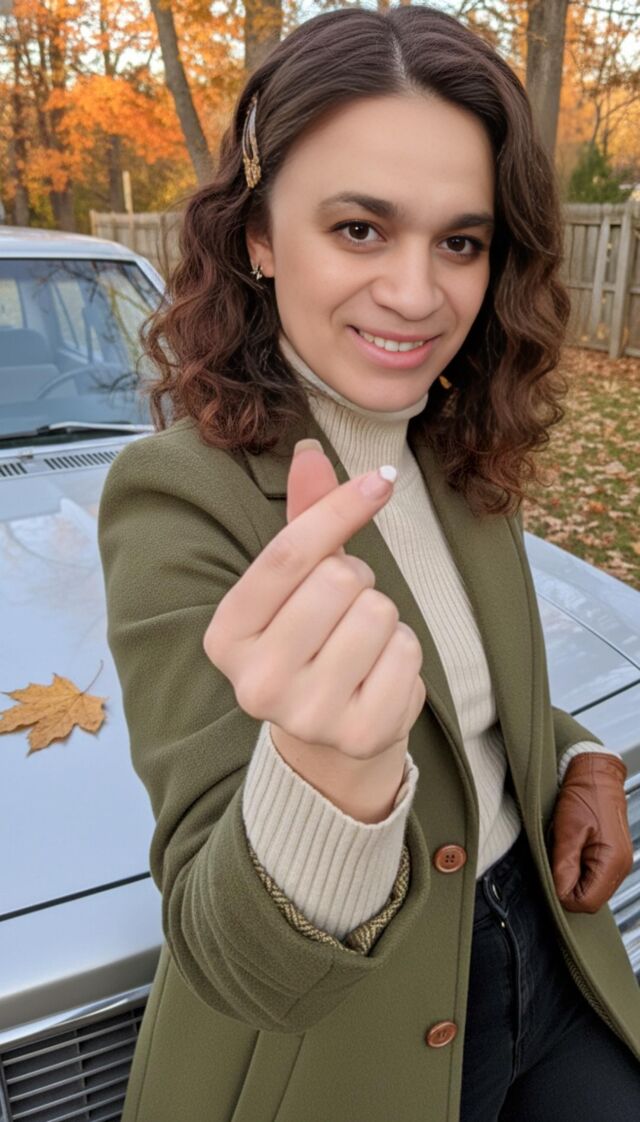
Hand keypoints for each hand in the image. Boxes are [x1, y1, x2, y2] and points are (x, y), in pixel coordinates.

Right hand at [203, 441, 425, 762]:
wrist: (328, 733)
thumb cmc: (311, 639)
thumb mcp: (297, 582)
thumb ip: (305, 519)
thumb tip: (309, 452)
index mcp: (226, 636)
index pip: (289, 553)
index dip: (339, 508)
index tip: (380, 480)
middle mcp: (256, 682)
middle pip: (338, 580)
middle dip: (357, 579)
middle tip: (346, 608)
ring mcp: (307, 715)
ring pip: (378, 613)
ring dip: (383, 616)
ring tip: (361, 642)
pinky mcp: (359, 735)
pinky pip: (407, 653)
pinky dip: (404, 652)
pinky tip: (379, 672)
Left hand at [551, 753, 632, 912]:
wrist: (595, 774)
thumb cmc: (584, 795)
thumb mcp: (567, 830)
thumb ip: (564, 865)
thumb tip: (559, 893)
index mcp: (612, 861)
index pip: (587, 903)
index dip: (564, 896)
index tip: (551, 878)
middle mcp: (621, 866)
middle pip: (591, 900)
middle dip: (569, 888)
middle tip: (555, 864)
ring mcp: (619, 862)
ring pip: (593, 890)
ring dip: (575, 879)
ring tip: (565, 854)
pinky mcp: (613, 856)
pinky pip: (596, 877)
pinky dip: (581, 871)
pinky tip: (572, 853)